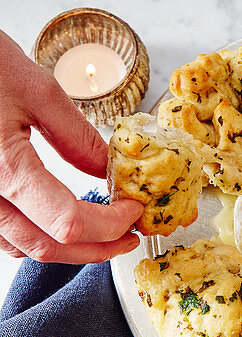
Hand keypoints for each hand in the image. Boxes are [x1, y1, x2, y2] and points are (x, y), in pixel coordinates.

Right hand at [0, 31, 141, 263]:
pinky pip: (1, 233)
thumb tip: (109, 167)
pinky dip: (35, 234)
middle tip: (128, 234)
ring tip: (102, 230)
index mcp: (5, 169)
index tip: (134, 210)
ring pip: (22, 246)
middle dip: (97, 247)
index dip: (111, 225)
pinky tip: (57, 219)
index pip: (69, 224)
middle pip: (47, 247)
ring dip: (67, 247)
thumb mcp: (36, 89)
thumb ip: (76, 136)